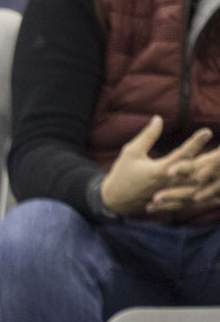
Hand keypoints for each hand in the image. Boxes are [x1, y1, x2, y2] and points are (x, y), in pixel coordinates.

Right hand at [100, 115, 214, 215]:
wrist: (113, 201)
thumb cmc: (121, 175)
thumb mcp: (130, 152)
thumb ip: (147, 136)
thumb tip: (158, 118)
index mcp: (158, 171)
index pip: (181, 155)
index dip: (195, 142)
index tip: (208, 132)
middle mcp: (168, 184)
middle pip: (195, 172)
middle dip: (210, 161)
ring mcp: (170, 195)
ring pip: (196, 187)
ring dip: (209, 179)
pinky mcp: (171, 203)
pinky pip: (192, 200)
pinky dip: (205, 197)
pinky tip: (216, 195)